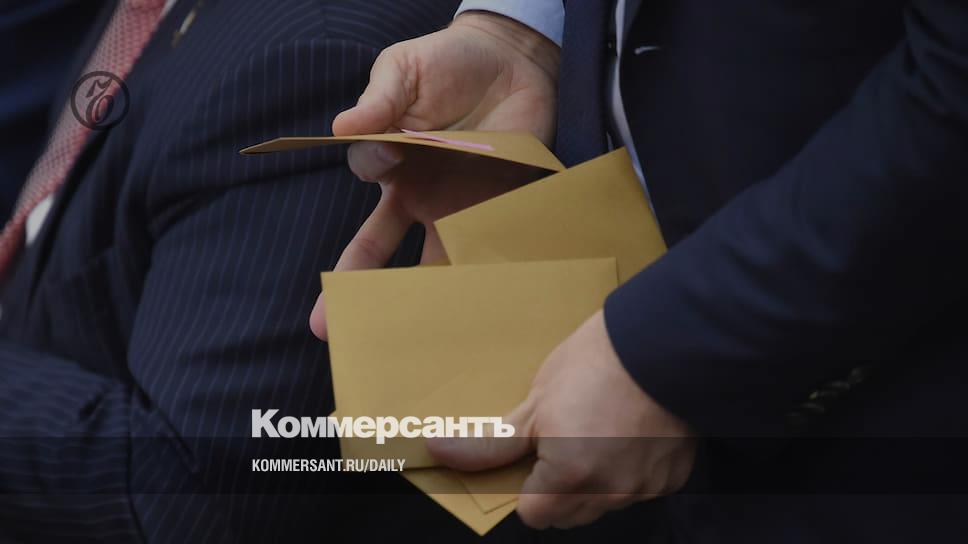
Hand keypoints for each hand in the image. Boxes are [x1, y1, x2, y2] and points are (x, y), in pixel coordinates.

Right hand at [310, 12, 559, 339]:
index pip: (368, 173)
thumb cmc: (450, 61)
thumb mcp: (407, 68)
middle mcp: (418, 193)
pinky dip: (484, 276)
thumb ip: (381, 97)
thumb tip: (341, 127)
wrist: (516, 62)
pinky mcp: (498, 212)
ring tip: (410, 340)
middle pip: (380, 248)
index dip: (376, 164)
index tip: (392, 152)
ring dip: (420, 299)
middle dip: (356, 286)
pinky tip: (478, 307)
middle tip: (327, 328)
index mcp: (391, 158)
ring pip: (431, 263)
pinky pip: (487, 248)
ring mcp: (458, 208)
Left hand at [427, 310, 696, 528]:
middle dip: (559, 489)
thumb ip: (490, 443)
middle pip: (568, 515)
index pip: (533, 514)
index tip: (535, 455)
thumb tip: (440, 452)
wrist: (662, 340)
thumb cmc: (596, 364)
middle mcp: (608, 493)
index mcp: (568, 478)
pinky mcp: (671, 477)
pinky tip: (629, 434)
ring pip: (604, 504)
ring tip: (599, 431)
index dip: (528, 485)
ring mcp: (644, 488)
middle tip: (565, 440)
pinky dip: (630, 471)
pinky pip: (639, 489)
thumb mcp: (535, 403)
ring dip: (596, 482)